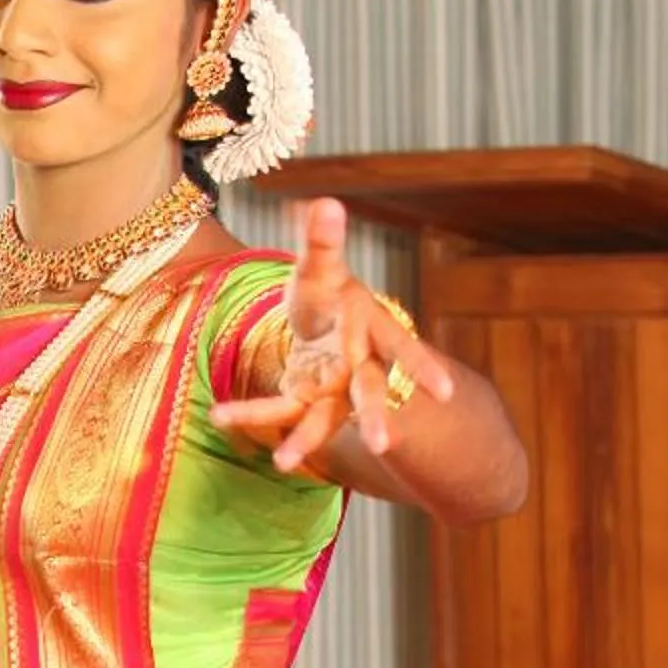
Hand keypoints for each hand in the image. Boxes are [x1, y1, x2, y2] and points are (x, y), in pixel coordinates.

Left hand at [211, 196, 454, 472]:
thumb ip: (322, 243)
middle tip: (383, 445)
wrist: (316, 324)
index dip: (424, 368)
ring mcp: (332, 391)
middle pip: (372, 394)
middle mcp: (358, 368)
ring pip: (325, 420)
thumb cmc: (328, 295)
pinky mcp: (302, 400)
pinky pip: (277, 410)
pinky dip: (249, 413)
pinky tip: (219, 415)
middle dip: (377, 418)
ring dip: (305, 442)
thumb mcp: (321, 268)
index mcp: (372, 332)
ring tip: (282, 464)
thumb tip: (324, 204)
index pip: (404, 349)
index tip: (447, 393)